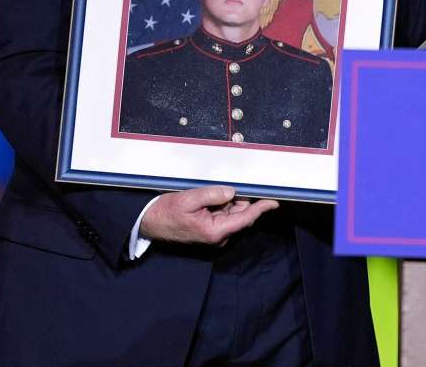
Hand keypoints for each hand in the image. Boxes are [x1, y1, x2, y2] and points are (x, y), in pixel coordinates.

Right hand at [140, 186, 278, 244]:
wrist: (150, 223)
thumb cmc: (166, 213)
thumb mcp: (189, 199)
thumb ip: (212, 195)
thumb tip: (232, 192)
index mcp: (214, 231)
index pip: (245, 218)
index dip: (261, 208)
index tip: (274, 201)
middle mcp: (218, 236)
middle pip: (240, 214)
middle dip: (237, 199)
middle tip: (220, 189)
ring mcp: (215, 234)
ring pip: (232, 213)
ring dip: (226, 202)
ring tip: (205, 198)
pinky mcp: (211, 231)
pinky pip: (224, 215)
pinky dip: (220, 206)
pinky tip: (206, 202)